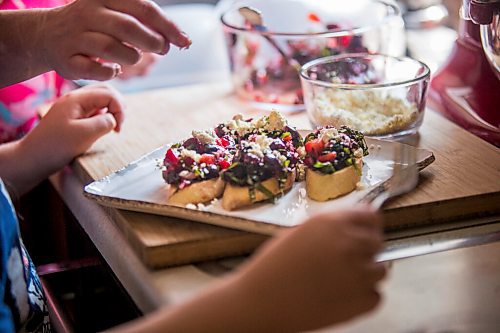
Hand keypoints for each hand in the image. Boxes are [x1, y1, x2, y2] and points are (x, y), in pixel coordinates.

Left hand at [22, 84, 123, 168]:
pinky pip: (93, 109)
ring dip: (111, 110)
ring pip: (100, 99)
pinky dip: (103, 116)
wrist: (32, 158)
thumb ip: (104, 122)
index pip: (109, 94)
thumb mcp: (85, 135)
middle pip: (105, 90)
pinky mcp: (72, 117)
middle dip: (117, 105)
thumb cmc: (56, 147)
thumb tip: (114, 119)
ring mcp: (73, 107)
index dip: (119, 109)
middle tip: (119, 124)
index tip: (118, 129)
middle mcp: (75, 98)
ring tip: (112, 126)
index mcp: (76, 99)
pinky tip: (101, 128)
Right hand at [40, 0, 190, 80]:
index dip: (167, 26)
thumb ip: (144, 21)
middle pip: (128, 27)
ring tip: (132, 56)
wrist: (47, 35)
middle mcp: (87, 12)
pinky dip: (111, 72)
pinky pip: (96, 70)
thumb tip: (181, 38)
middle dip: (152, 42)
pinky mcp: (67, 59)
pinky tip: (114, 68)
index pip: (143, 7)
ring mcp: (75, 36)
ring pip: (112, 48)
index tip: (184, 41)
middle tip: (162, 49)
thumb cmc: (94, 25)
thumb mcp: (115, 12)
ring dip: (131, 57)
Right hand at [234, 206, 385, 331]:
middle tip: (347, 260)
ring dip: (367, 274)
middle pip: (378, 242)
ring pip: (381, 270)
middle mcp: (350, 244)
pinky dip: (364, 298)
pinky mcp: (361, 301)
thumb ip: (328, 229)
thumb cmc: (272, 267)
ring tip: (341, 280)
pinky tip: (341, 297)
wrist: (260, 301)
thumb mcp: (298, 233)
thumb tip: (349, 228)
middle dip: (366, 250)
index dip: (367, 225)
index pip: (371, 216)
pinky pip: (376, 296)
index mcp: (333, 223)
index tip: (363, 232)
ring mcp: (358, 274)